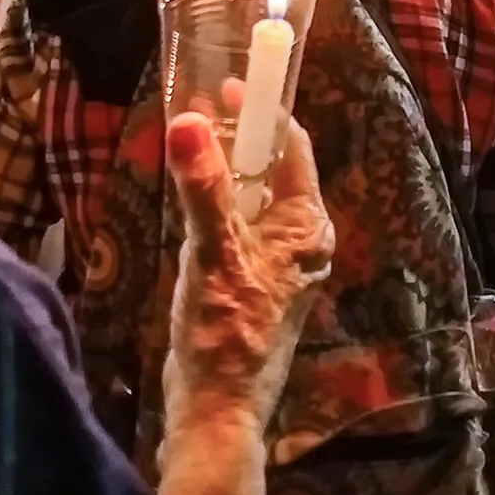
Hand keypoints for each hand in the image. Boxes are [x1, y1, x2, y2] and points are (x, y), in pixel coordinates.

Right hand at [163, 109, 333, 422]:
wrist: (216, 407)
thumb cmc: (226, 331)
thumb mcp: (212, 251)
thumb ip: (202, 187)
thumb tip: (190, 122)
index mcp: (306, 225)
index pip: (293, 147)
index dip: (263, 113)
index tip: (228, 86)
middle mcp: (299, 238)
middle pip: (273, 168)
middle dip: (240, 137)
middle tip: (200, 108)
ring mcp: (276, 260)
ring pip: (253, 196)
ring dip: (225, 169)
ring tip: (190, 141)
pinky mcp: (251, 279)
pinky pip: (237, 222)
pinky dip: (216, 200)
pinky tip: (188, 195)